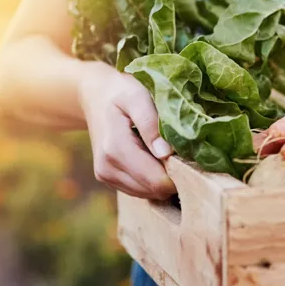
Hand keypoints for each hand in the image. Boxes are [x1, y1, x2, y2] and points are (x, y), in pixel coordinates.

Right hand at [77, 62, 176, 199]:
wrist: (94, 95)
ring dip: (162, 178)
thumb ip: (151, 124)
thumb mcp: (137, 97)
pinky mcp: (108, 179)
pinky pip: (139, 190)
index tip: (190, 155)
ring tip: (167, 151)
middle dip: (173, 176)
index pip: (156, 181)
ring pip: (148, 194)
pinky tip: (154, 157)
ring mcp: (106, 176)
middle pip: (154, 190)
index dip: (179, 173)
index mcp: (116, 149)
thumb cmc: (120, 92)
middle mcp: (107, 168)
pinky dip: (151, 178)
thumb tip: (166, 153)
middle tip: (183, 152)